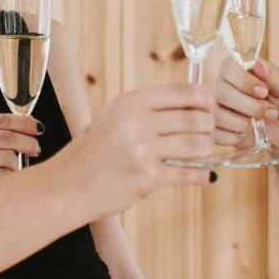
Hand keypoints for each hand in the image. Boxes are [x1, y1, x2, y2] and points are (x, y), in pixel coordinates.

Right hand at [0, 112, 43, 207]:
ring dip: (18, 166)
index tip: (38, 128)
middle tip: (36, 150)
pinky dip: (10, 181)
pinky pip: (6, 177)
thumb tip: (32, 126)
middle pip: (9, 138)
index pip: (2, 120)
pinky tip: (2, 185)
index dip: (25, 123)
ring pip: (10, 158)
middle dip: (29, 144)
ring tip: (11, 172)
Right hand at [58, 83, 218, 212]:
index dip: (206, 100)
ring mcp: (143, 151)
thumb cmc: (92, 152)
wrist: (67, 186)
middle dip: (209, 127)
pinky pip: (189, 174)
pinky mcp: (148, 179)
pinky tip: (206, 174)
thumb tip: (193, 104)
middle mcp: (137, 122)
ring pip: (197, 145)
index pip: (185, 92)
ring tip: (204, 152)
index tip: (210, 108)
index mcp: (131, 102)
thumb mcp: (113, 117)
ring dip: (207, 150)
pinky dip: (202, 174)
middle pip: (196, 118)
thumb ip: (148, 109)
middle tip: (210, 133)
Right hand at [213, 57, 278, 155]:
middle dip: (249, 106)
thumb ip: (274, 76)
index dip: (243, 81)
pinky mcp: (218, 129)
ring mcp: (219, 108)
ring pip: (217, 114)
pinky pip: (216, 134)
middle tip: (271, 112)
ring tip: (260, 124)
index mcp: (240, 69)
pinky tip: (250, 133)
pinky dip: (235, 136)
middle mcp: (225, 86)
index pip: (228, 67)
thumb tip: (258, 65)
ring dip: (242, 123)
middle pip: (222, 92)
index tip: (264, 91)